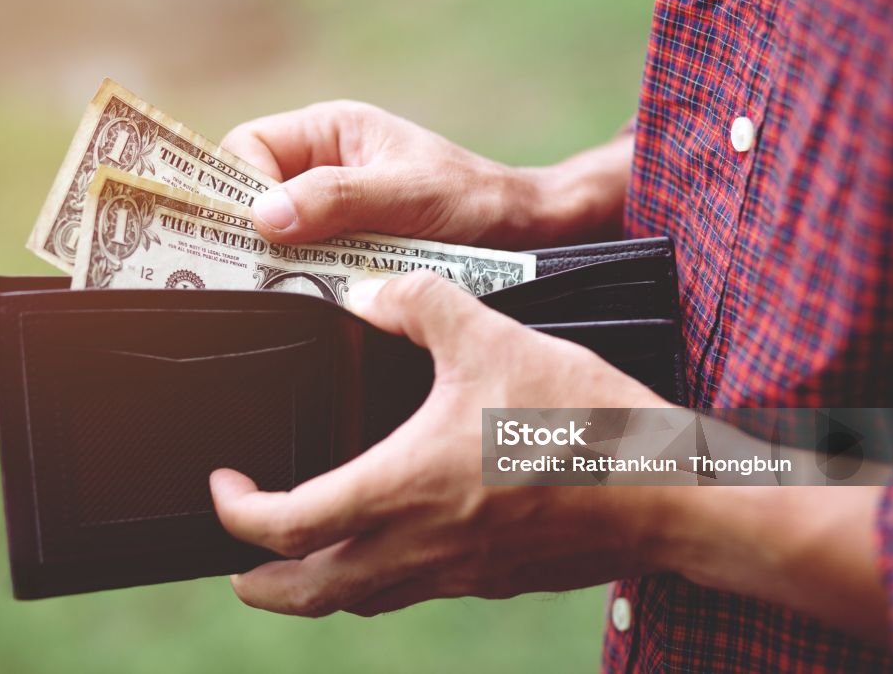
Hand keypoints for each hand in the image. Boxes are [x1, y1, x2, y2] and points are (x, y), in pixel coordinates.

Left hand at [209, 271, 671, 616]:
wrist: (665, 492)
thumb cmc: (581, 423)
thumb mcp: (492, 337)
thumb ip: (420, 304)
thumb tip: (370, 292)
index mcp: (403, 487)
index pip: (287, 526)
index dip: (239, 514)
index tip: (227, 485)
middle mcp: (420, 544)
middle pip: (309, 594)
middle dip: (260, 585)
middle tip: (235, 565)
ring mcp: (457, 572)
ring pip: (360, 601)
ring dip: (315, 587)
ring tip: (299, 560)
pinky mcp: (492, 577)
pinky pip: (413, 591)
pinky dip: (377, 578)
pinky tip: (393, 542)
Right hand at [221, 101, 632, 248]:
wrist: (521, 233)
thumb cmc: (471, 199)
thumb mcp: (404, 194)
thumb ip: (335, 199)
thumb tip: (263, 217)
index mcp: (328, 131)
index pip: (248, 147)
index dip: (240, 186)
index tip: (254, 230)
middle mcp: (322, 166)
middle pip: (254, 194)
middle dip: (254, 230)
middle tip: (258, 268)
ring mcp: (333, 209)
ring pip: (277, 234)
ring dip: (282, 260)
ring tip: (289, 285)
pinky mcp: (346, 248)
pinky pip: (306, 262)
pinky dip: (307, 279)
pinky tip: (317, 295)